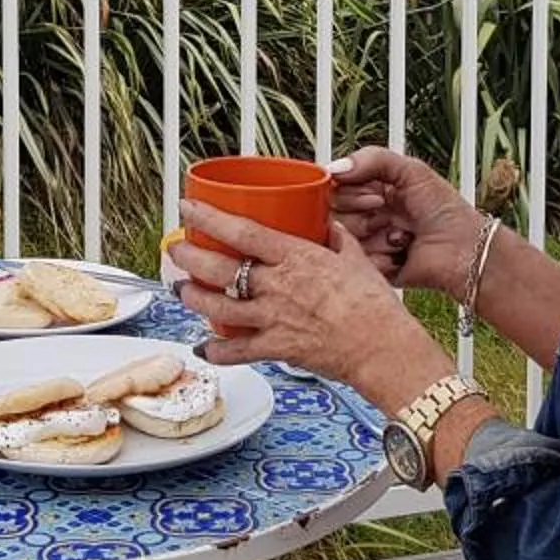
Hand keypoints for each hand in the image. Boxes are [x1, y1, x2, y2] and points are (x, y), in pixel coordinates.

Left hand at [172, 200, 454, 415]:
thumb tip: (329, 225)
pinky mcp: (276, 348)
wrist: (383, 348)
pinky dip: (215, 350)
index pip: (243, 231)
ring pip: (218, 307)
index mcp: (297, 257)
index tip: (189, 208)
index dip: (209, 218)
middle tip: (176, 249)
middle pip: (220, 268)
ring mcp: (273, 318)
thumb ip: (337, 239)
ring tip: (181, 290)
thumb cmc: (375, 306)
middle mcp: (278, 286)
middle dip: (189, 258)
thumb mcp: (356, 259)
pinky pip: (236, 351)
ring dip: (193, 298)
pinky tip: (203, 346)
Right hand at [331, 147, 491, 295]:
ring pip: (342, 238)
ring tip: (400, 234)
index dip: (348, 189)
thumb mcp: (412, 170)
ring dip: (374, 234)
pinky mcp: (373, 269)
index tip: (373, 192)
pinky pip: (356, 263)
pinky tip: (401, 252)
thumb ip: (371, 158)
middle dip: (360, 210)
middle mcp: (366, 216)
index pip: (336, 186)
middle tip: (384, 209)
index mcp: (373, 190)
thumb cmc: (445, 210)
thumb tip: (333, 169)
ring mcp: (368, 243)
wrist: (464, 250)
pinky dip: (380, 256)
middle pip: (332, 212)